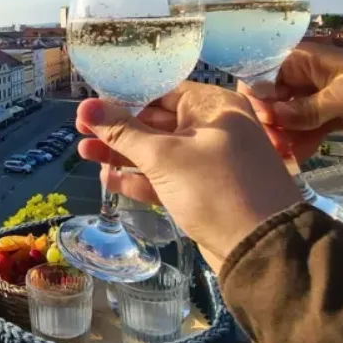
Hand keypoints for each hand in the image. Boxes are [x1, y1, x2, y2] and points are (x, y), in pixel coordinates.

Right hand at [75, 84, 300, 273]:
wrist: (262, 249)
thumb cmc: (214, 188)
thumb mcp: (163, 156)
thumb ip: (122, 132)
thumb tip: (85, 107)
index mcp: (214, 107)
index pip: (162, 92)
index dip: (124, 99)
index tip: (92, 107)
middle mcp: (215, 129)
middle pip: (157, 123)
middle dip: (118, 130)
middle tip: (81, 132)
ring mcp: (210, 163)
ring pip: (160, 153)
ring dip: (124, 155)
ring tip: (85, 153)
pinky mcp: (205, 192)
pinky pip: (168, 178)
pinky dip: (141, 179)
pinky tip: (109, 178)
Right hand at [240, 43, 342, 152]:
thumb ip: (307, 108)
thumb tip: (268, 115)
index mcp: (308, 60)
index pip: (266, 74)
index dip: (257, 98)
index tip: (256, 124)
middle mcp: (310, 78)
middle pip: (275, 99)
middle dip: (268, 122)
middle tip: (270, 148)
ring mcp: (323, 100)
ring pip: (290, 118)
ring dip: (283, 137)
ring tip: (279, 159)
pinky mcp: (338, 119)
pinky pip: (309, 131)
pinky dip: (301, 144)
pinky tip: (296, 161)